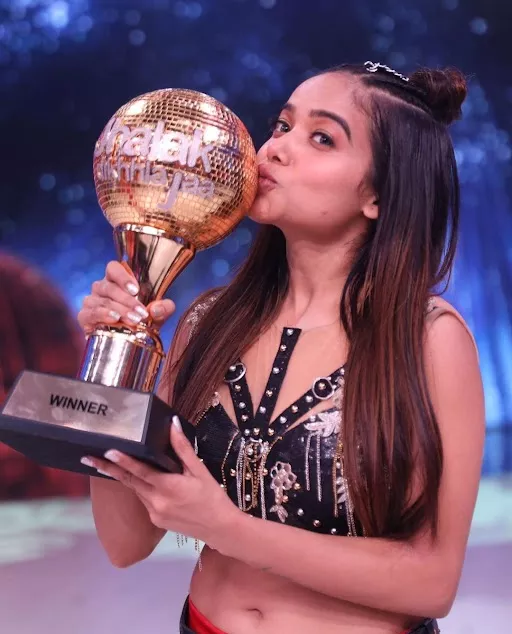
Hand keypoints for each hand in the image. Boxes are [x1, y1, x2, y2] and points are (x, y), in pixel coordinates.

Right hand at [77, 261, 174, 332]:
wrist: (127, 344)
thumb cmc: (140, 322)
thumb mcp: (156, 316)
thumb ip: (163, 309)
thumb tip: (157, 308)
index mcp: (116, 281)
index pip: (113, 268)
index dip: (122, 276)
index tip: (135, 290)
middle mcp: (101, 288)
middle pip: (109, 287)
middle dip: (128, 301)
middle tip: (142, 313)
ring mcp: (91, 301)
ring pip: (103, 301)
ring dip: (120, 310)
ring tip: (134, 320)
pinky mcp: (84, 317)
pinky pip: (90, 313)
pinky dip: (103, 315)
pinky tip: (114, 319)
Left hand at [80, 416, 240, 546]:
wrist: (220, 528)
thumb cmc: (213, 497)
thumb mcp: (199, 470)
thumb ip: (182, 448)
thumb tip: (172, 424)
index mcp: (168, 487)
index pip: (139, 471)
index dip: (122, 461)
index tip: (106, 452)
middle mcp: (156, 502)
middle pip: (129, 481)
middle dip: (108, 469)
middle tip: (88, 458)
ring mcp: (154, 514)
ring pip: (136, 490)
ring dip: (126, 477)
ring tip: (110, 463)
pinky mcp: (156, 521)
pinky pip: (144, 500)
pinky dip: (142, 488)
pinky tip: (146, 482)